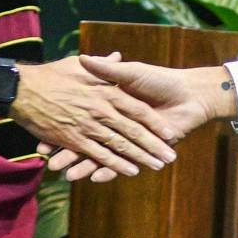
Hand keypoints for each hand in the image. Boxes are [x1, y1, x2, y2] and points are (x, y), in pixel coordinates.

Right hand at [40, 55, 233, 183]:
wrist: (190, 93)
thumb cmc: (159, 78)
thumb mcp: (130, 70)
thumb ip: (111, 68)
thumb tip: (93, 59)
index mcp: (112, 99)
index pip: (78, 117)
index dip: (64, 122)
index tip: (47, 129)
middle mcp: (114, 118)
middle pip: (86, 138)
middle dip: (71, 156)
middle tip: (53, 168)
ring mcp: (122, 134)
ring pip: (105, 151)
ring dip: (85, 166)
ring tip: (69, 177)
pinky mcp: (132, 146)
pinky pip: (118, 159)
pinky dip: (109, 169)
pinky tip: (96, 178)